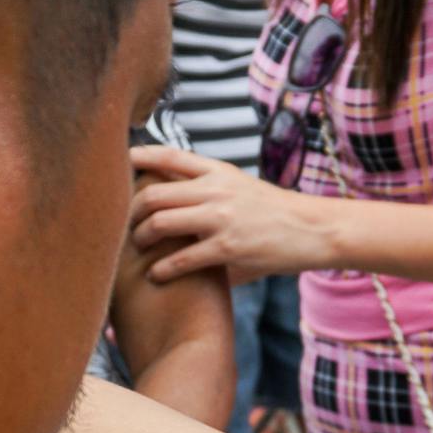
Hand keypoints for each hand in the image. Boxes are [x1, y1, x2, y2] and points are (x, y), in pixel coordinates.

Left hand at [129, 146, 328, 283]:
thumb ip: (207, 190)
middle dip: (129, 211)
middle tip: (122, 224)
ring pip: (159, 223)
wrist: (313, 229)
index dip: (139, 158)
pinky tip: (156, 276)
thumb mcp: (241, 188)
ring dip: (140, 239)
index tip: (119, 164)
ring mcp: (220, 218)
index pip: (169, 156)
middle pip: (152, 193)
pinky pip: (181, 259)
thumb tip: (170, 198)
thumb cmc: (274, 213)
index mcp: (218, 171)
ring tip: (138, 249)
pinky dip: (161, 269)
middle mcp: (215, 190)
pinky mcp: (227, 248)